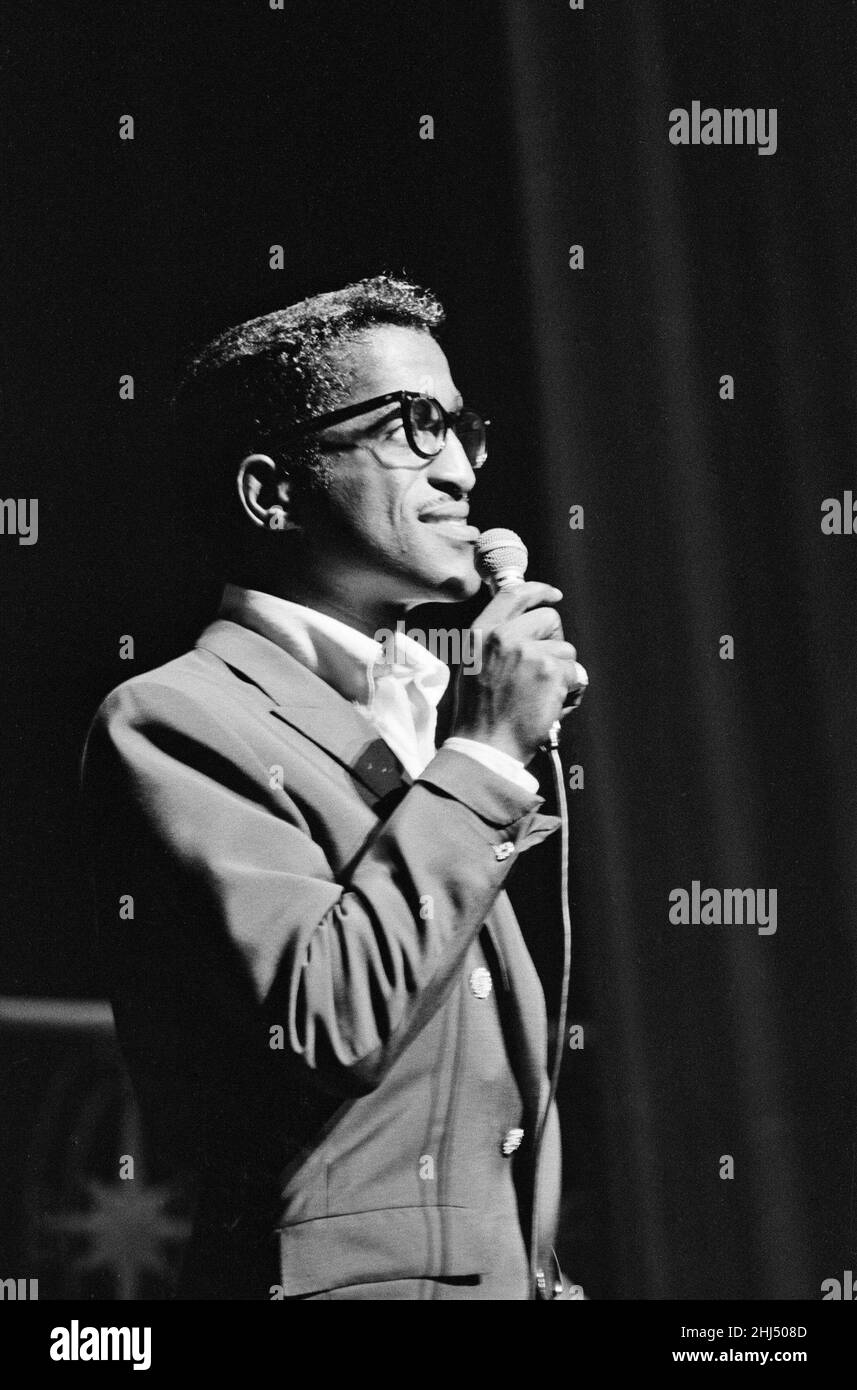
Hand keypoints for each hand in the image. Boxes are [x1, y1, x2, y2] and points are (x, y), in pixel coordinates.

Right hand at [453, 581, 587, 765]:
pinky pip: (576, 672)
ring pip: (566, 649)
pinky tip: (550, 705)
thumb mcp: (474, 665)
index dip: (539, 591)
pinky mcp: (550, 671)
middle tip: (544, 669)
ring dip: (562, 672)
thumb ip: (496, 641)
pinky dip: (570, 690)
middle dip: (555, 642)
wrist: (484, 748)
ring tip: (540, 695)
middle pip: (549, 619)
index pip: (514, 593)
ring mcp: (528, 652)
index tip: (554, 595)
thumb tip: (526, 625)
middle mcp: (503, 636)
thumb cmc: (479, 714)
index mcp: (481, 633)